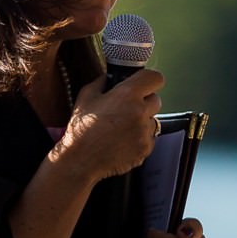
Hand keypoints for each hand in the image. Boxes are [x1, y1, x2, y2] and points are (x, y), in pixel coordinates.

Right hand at [58, 67, 164, 182]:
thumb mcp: (86, 96)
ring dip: (142, 122)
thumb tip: (111, 77)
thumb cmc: (81, 129)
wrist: (80, 160)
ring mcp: (145, 132)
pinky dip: (140, 139)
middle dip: (144, 102)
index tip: (144, 84)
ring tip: (121, 128)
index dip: (149, 80)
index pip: (155, 78)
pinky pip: (149, 139)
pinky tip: (122, 141)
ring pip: (153, 121)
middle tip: (127, 108)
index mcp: (127, 95)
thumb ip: (102, 81)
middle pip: (156, 100)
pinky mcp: (146, 149)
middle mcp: (140, 112)